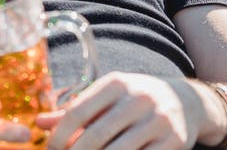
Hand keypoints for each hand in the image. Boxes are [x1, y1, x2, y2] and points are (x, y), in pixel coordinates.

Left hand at [37, 72, 197, 149]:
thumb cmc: (134, 100)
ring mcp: (158, 120)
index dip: (60, 135)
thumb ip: (74, 111)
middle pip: (96, 134)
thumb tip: (39, 123)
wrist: (186, 101)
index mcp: (116, 83)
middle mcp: (138, 99)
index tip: (49, 149)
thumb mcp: (106, 97)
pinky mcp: (174, 141)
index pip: (77, 112)